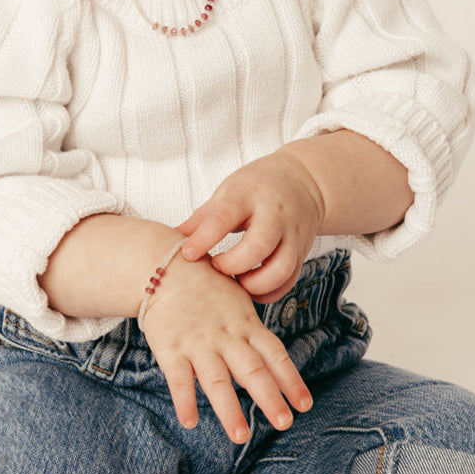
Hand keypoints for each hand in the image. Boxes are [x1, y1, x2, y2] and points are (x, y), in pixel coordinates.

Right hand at [140, 255, 312, 442]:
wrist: (166, 265)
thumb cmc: (208, 285)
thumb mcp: (239, 300)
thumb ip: (254, 331)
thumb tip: (274, 362)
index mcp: (246, 324)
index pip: (274, 354)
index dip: (290, 379)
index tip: (304, 404)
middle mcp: (226, 336)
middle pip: (251, 370)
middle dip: (269, 397)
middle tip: (284, 422)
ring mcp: (198, 343)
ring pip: (216, 380)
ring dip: (228, 409)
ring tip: (240, 436)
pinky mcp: (170, 348)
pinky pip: (178, 377)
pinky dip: (184, 400)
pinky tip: (190, 422)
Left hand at [177, 149, 323, 302]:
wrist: (303, 181)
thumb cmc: (257, 186)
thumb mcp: (227, 191)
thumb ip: (202, 218)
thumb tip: (171, 241)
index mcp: (248, 195)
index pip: (225, 216)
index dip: (204, 238)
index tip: (188, 255)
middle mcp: (274, 214)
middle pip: (259, 246)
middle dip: (233, 265)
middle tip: (217, 268)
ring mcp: (292, 234)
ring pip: (281, 269)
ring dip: (255, 284)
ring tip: (235, 284)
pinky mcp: (302, 251)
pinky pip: (289, 280)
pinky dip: (270, 292)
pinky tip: (252, 290)